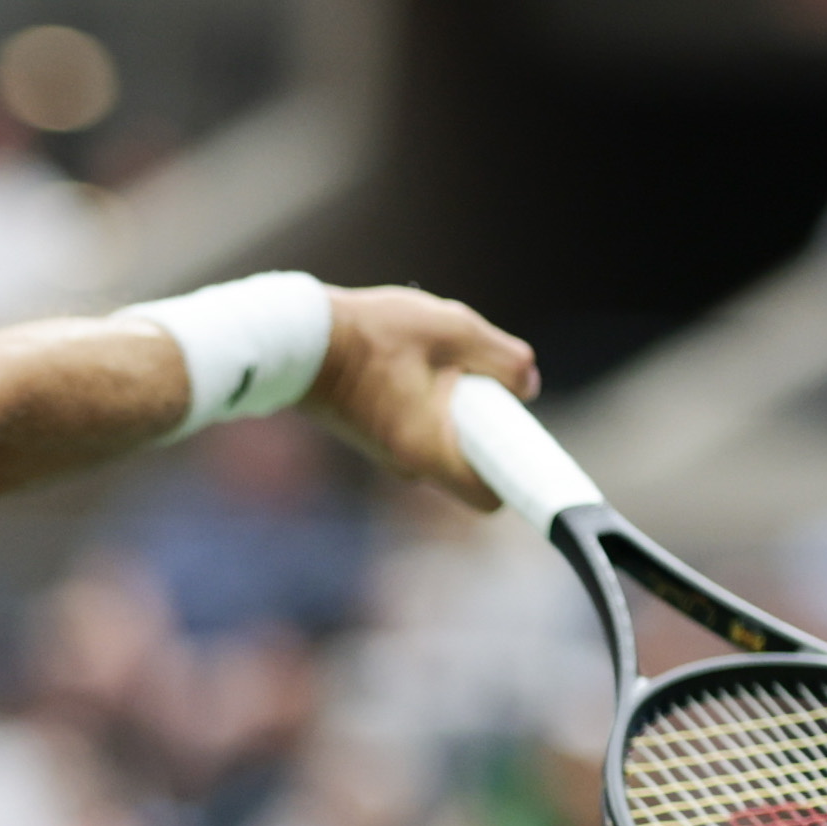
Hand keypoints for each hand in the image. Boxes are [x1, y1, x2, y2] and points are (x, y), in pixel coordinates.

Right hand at [301, 285, 538, 512]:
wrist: (298, 338)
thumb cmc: (375, 334)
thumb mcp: (455, 330)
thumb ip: (504, 359)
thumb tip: (528, 384)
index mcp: (431, 451)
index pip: (489, 495)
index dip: (514, 471)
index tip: (520, 436)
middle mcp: (409, 465)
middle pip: (468, 460)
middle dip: (483, 420)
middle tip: (477, 376)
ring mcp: (388, 454)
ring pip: (443, 438)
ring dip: (452, 403)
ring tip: (434, 356)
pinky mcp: (374, 436)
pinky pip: (419, 426)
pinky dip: (427, 400)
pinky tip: (409, 359)